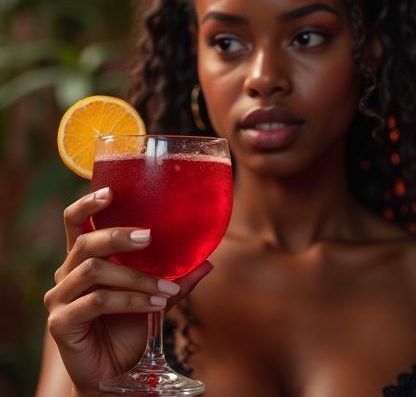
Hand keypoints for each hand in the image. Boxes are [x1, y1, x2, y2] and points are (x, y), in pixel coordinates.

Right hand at [44, 187, 212, 392]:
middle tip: (150, 236)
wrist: (115, 371)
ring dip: (136, 277)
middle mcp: (66, 274)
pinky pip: (97, 301)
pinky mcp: (60, 323)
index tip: (110, 191)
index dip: (88, 205)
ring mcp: (59, 298)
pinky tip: (156, 304)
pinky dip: (132, 300)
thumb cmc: (130, 326)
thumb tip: (208, 261)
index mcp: (83, 260)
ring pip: (95, 271)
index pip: (75, 223)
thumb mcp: (155, 296)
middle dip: (119, 235)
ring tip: (167, 287)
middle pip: (86, 242)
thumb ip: (176, 278)